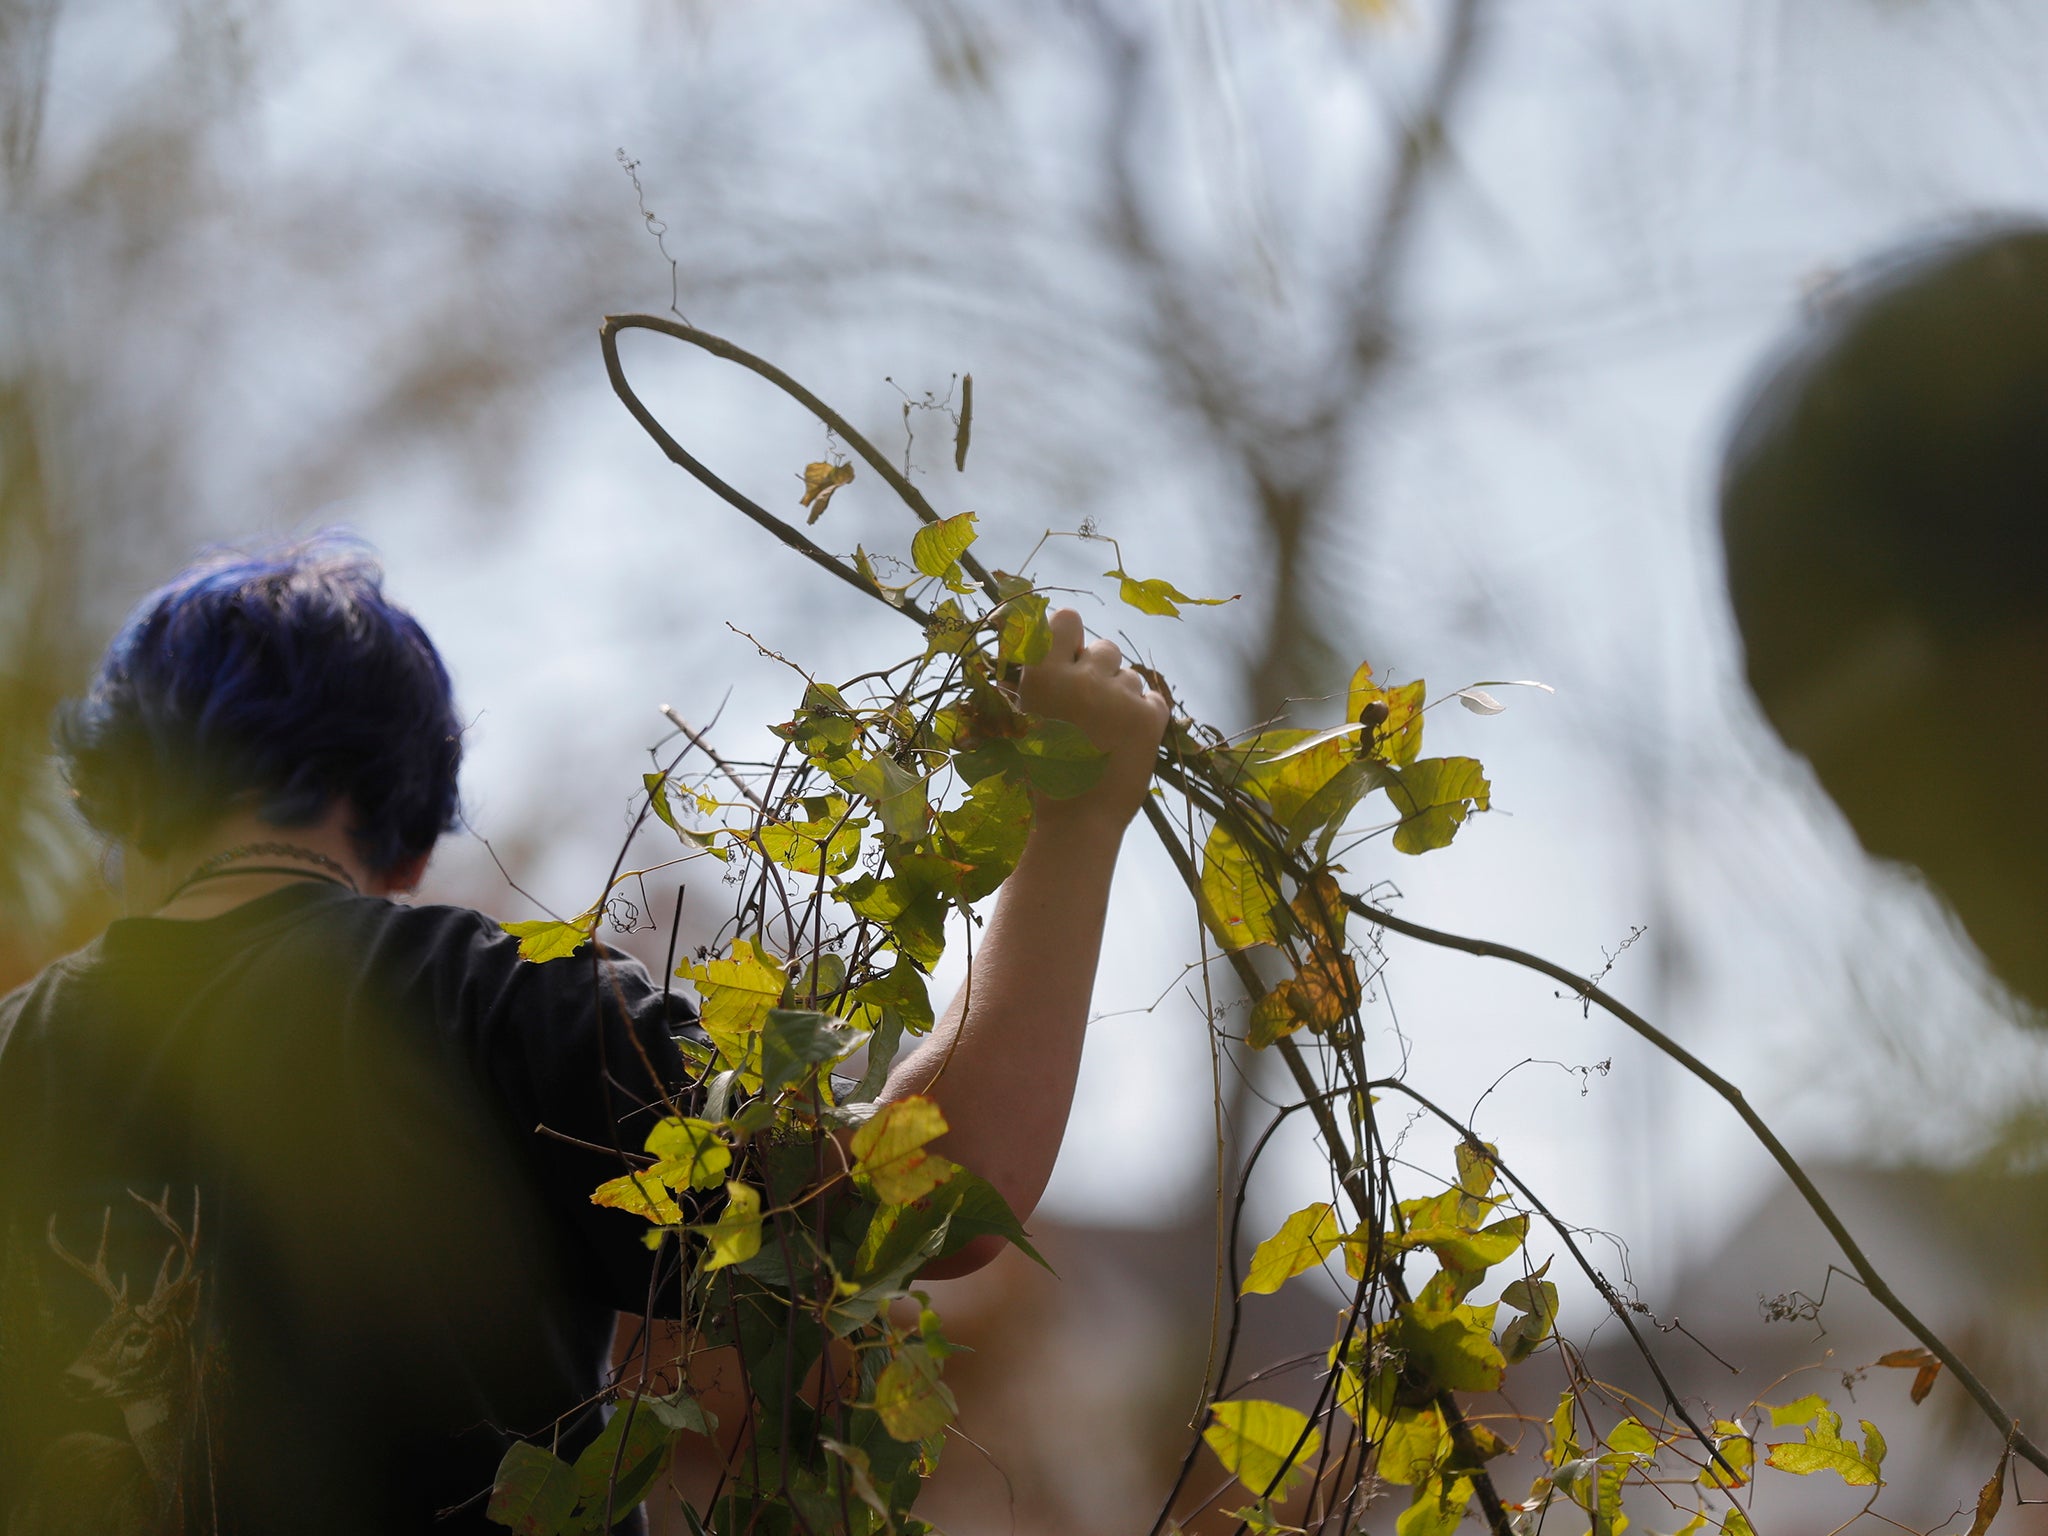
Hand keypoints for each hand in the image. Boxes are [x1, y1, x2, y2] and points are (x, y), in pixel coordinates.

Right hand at [1017, 608, 1169, 830]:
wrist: (1077, 822)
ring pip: (1130, 676)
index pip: (1066, 619)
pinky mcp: (1151, 716)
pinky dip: (1144, 714)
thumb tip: (1063, 651)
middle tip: (1091, 707)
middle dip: (1100, 670)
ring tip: (1107, 733)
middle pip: (1104, 647)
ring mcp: (1119, 695)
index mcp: (1042, 676)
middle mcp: (1082, 677)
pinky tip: (1126, 740)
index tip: (1069, 655)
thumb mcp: (1025, 721)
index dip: (1070, 635)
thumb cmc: (1043, 777)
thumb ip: (1042, 682)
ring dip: (1121, 696)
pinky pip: (1153, 697)